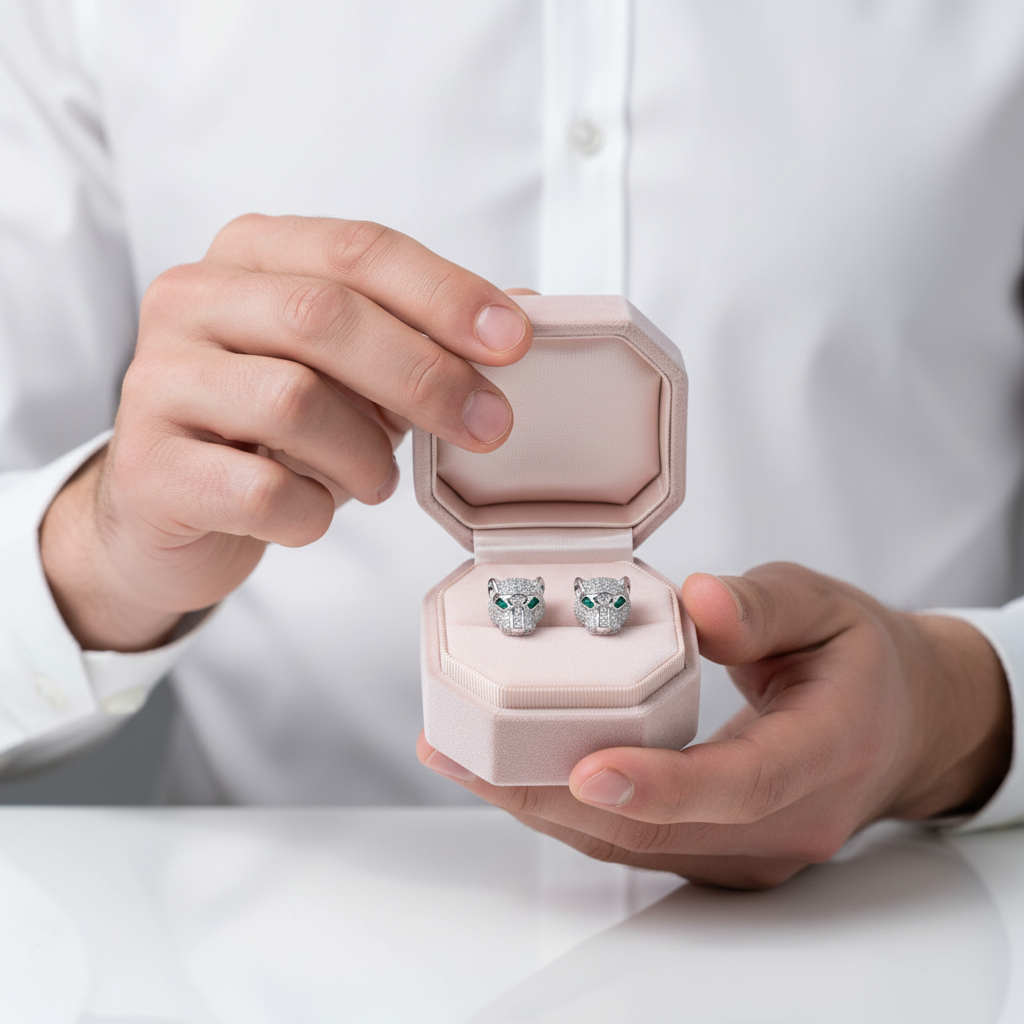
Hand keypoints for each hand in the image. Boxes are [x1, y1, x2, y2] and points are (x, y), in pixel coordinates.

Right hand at [41, 215, 531, 650]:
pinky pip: (262, 491)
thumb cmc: (270, 427)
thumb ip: (419, 334)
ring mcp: (158, 381)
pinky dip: (312, 512)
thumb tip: (523, 312)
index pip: (356, 250)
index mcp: (249, 255)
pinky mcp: (148, 466)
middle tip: (487, 426)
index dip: (444, 293)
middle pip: (323, 315)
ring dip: (366, 456)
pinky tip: (312, 510)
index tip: (514, 341)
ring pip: (294, 403)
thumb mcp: (348, 368)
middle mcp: (192, 300)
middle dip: (425, 375)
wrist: (170, 505)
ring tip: (376, 481)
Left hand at [418, 562, 1012, 888]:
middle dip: (556, 800)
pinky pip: (639, 844)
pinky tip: (516, 777)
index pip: (740, 785)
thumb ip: (765, 604)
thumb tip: (700, 602)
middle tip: (468, 757)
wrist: (902, 722)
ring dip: (547, 811)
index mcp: (827, 750)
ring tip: (465, 762)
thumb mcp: (825, 605)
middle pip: (662, 832)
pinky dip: (573, 815)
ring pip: (637, 848)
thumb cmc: (860, 660)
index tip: (585, 768)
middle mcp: (790, 819)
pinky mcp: (724, 850)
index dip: (661, 785)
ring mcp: (755, 848)